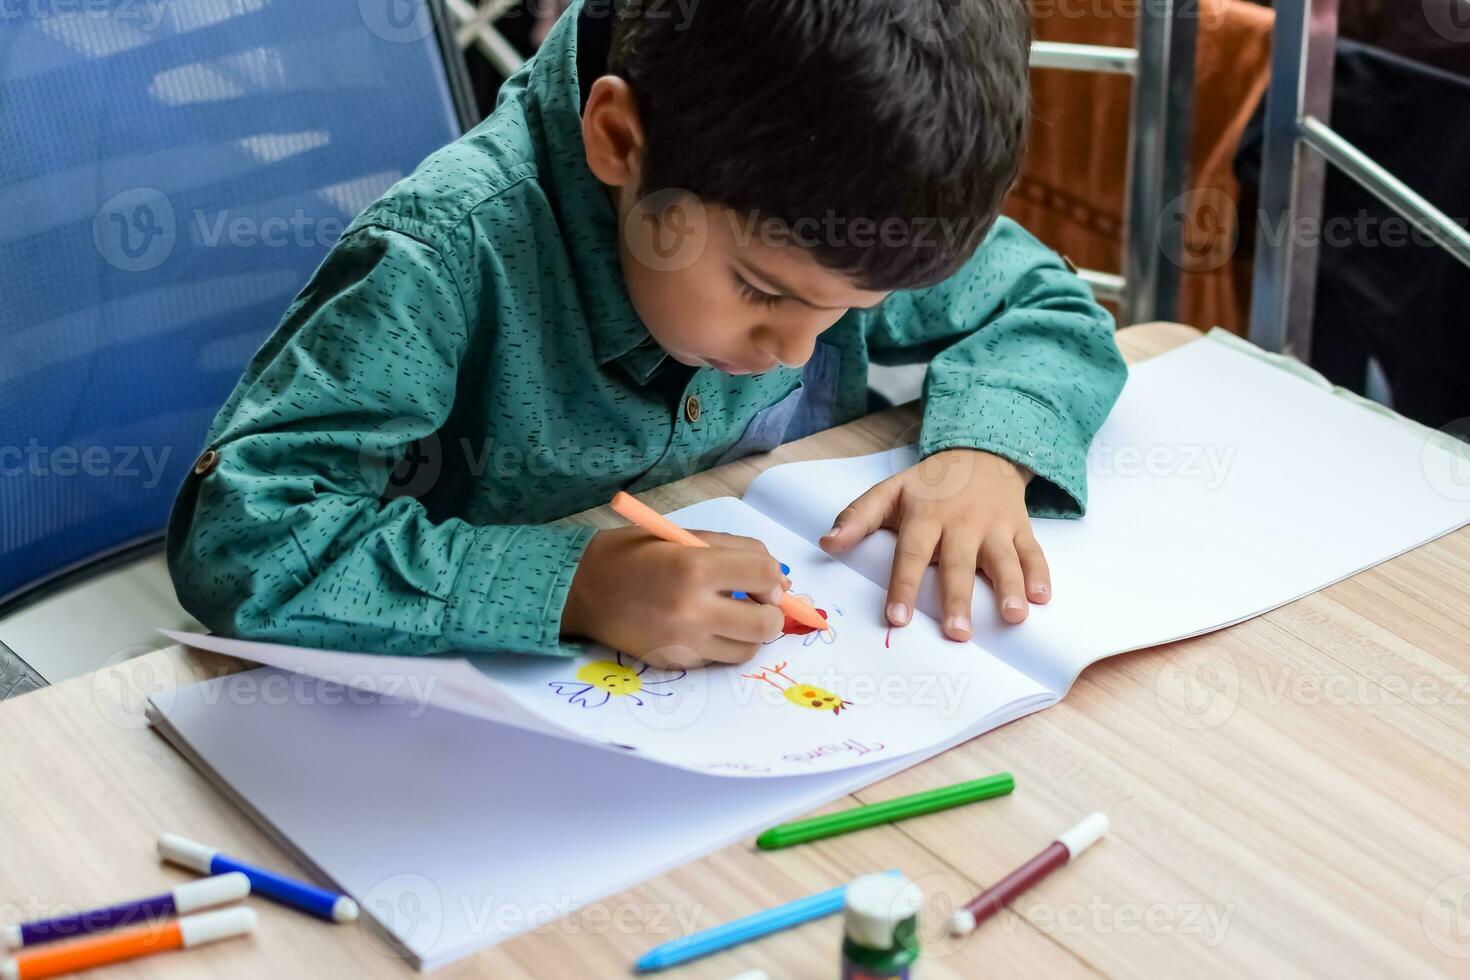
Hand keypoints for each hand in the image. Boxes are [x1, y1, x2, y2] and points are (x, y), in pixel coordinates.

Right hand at [561, 526, 790, 668]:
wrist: (580, 589)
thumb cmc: (631, 554)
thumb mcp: (681, 536)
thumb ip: (732, 550)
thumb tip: (777, 577)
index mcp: (696, 566)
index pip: (765, 575)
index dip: (774, 576)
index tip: (767, 578)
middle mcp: (694, 609)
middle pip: (766, 624)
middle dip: (772, 612)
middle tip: (760, 602)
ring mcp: (684, 642)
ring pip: (747, 650)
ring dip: (751, 633)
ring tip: (736, 617)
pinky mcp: (674, 662)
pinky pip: (717, 660)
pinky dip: (722, 645)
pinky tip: (707, 628)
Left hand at [820, 449, 1050, 639]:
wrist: (981, 451)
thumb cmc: (930, 485)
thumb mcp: (890, 492)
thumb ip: (858, 517)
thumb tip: (827, 543)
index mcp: (926, 516)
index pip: (912, 554)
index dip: (903, 587)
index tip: (897, 619)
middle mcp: (962, 522)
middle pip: (959, 564)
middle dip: (958, 599)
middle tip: (957, 634)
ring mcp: (995, 525)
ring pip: (1003, 559)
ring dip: (1010, 588)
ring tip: (1014, 616)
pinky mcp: (1020, 527)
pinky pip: (1033, 552)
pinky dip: (1040, 574)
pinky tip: (1042, 598)